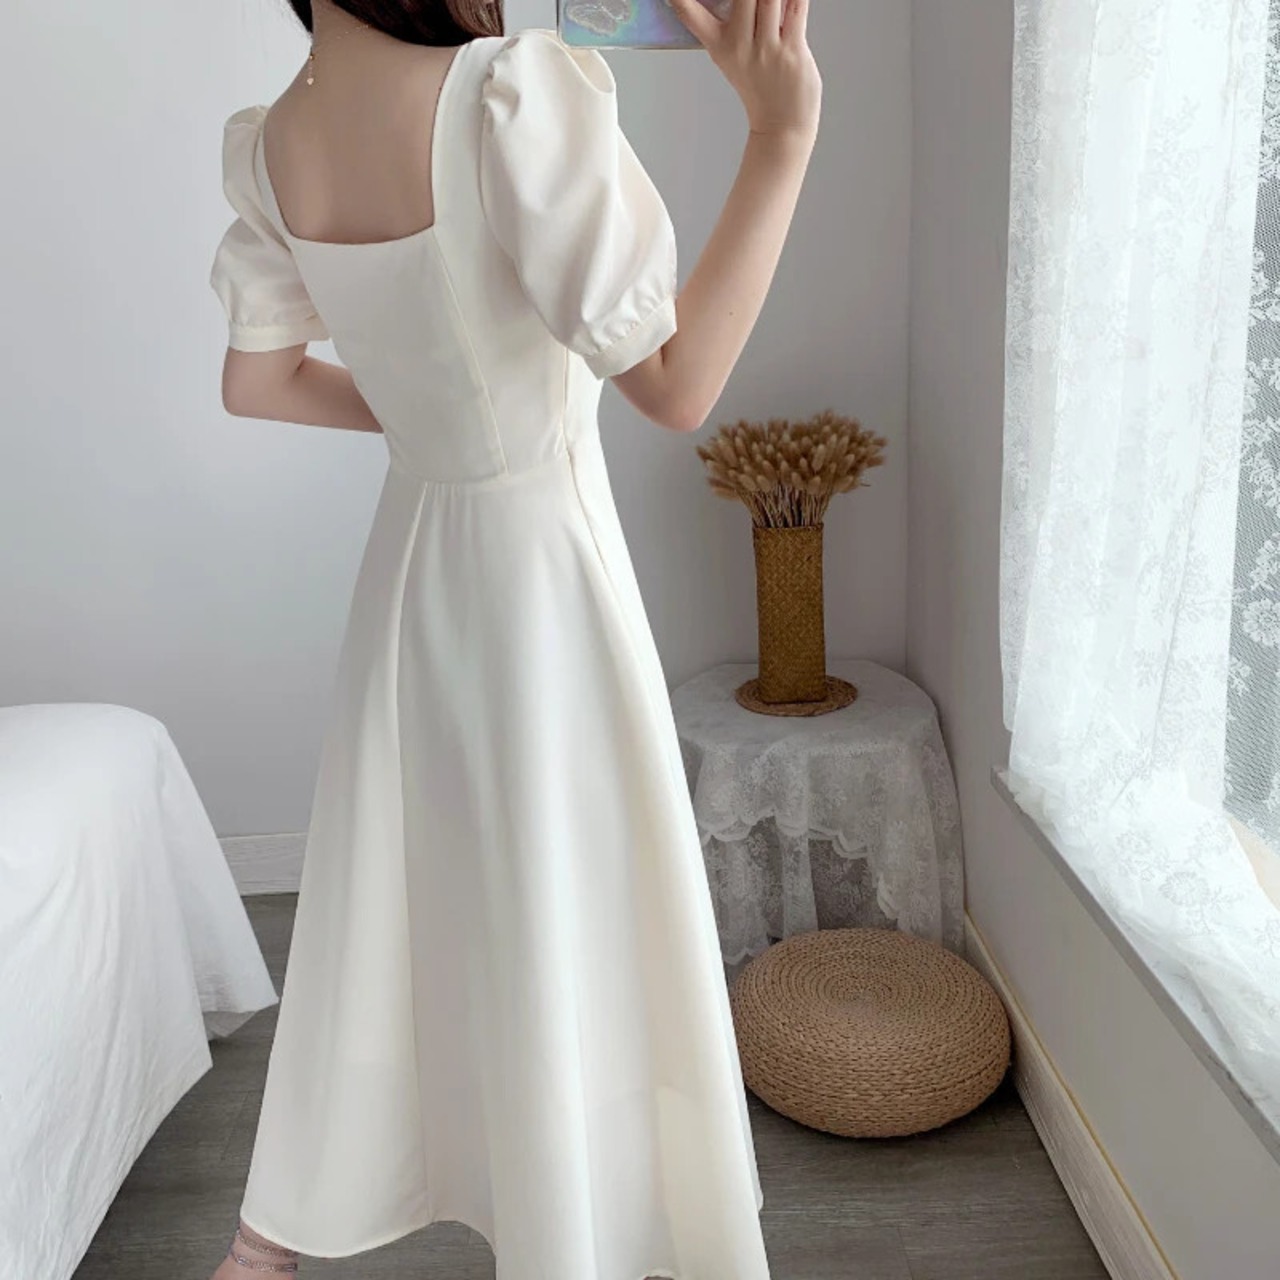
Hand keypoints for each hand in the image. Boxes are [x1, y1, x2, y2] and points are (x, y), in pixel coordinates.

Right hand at [669, 0, 820, 140]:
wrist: (783, 125)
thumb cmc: (760, 89)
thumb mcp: (732, 59)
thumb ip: (731, 25)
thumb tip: (734, 2)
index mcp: (719, 46)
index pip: (690, 14)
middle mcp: (739, 45)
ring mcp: (766, 48)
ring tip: (770, 2)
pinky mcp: (793, 50)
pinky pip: (797, 7)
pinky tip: (792, 0)